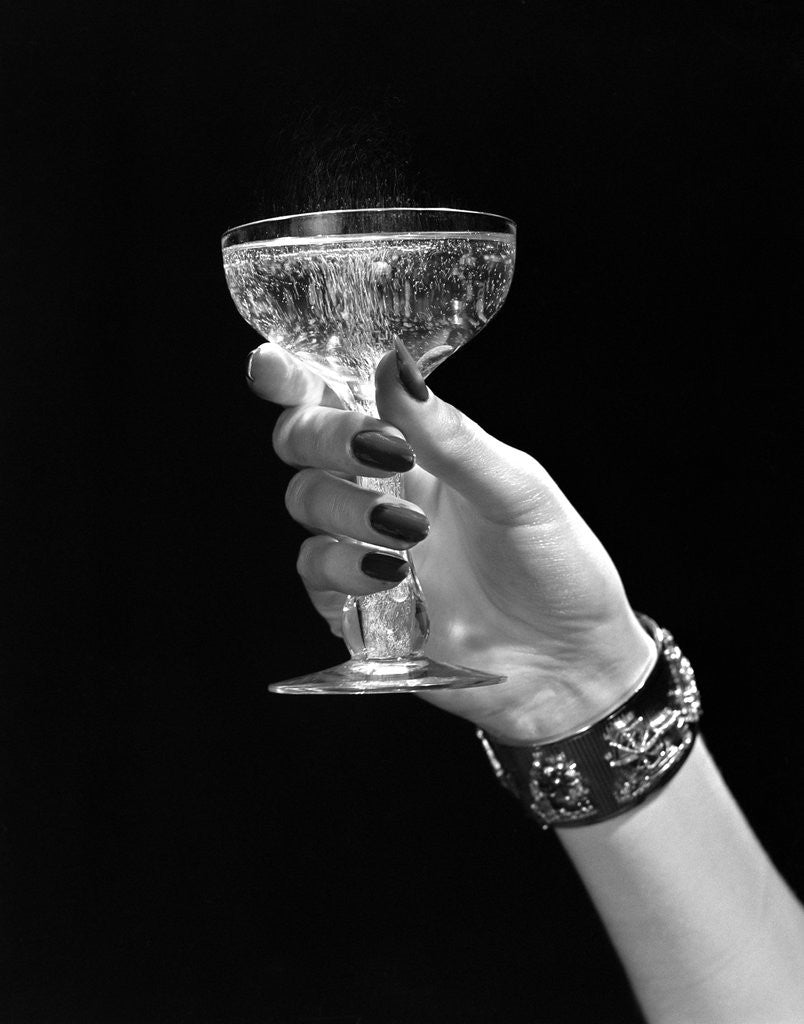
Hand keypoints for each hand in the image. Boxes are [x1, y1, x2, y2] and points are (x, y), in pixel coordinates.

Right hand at [248, 341, 655, 742]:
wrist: (573, 662)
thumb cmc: (558, 564)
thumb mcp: (516, 490)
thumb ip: (450, 436)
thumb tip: (394, 366)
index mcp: (418, 445)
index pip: (341, 394)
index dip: (296, 376)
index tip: (273, 367)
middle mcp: (382, 487)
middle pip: (304, 441)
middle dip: (324, 436)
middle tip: (380, 451)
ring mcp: (367, 547)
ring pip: (306, 502)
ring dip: (345, 507)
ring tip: (407, 531)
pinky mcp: (359, 607)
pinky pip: (317, 577)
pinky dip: (344, 569)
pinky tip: (390, 578)